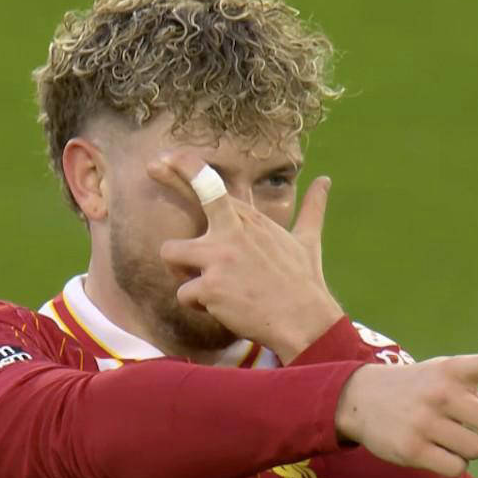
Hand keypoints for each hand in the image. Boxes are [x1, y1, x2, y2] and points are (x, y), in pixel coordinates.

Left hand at [148, 153, 344, 363]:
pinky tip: (223, 308)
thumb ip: (312, 208)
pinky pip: (184, 294)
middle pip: (192, 196)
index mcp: (251, 220)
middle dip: (169, 178)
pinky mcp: (209, 287)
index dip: (187, 166)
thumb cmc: (305, 282)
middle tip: (151, 166)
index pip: (214, 185)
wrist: (304, 321)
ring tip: (211, 284)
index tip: (166, 156)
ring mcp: (219, 258)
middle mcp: (233, 232)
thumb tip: (326, 180)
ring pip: (170, 253)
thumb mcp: (308, 239)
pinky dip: (199, 305)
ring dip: (182, 270)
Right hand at [336, 349, 477, 476]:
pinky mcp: (412, 448)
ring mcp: (424, 421)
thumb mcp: (450, 386)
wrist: (361, 398)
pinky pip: (457, 468)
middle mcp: (439, 393)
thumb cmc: (419, 390)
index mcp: (452, 371)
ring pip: (477, 449)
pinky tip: (439, 453)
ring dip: (473, 449)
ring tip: (453, 439)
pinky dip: (455, 465)